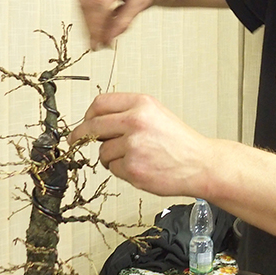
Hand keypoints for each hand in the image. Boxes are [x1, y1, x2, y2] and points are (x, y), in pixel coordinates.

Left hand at [67, 93, 211, 197]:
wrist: (200, 164)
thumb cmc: (180, 142)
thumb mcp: (156, 114)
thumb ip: (128, 113)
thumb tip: (95, 122)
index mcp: (142, 104)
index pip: (100, 104)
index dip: (87, 115)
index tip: (84, 123)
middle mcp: (136, 121)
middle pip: (93, 126)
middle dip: (80, 136)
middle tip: (75, 141)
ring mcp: (133, 145)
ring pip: (102, 152)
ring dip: (111, 157)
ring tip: (135, 157)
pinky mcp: (133, 168)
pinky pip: (113, 169)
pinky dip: (122, 171)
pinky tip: (141, 167)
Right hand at [71, 0, 168, 49]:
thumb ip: (125, 19)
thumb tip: (106, 39)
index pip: (100, 3)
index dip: (96, 27)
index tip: (98, 44)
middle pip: (86, 1)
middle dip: (91, 25)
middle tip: (98, 43)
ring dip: (88, 17)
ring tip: (102, 27)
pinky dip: (87, 3)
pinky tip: (100, 6)